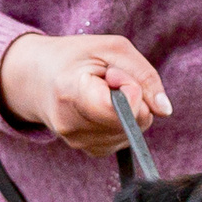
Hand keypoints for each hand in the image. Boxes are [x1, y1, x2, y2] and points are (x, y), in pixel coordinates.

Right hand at [0, 33, 171, 157]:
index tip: (114, 73)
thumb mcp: (111, 49)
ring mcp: (80, 143)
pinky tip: (101, 108)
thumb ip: (143, 76)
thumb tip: (164, 110)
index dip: (131, 89)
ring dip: (128, 109)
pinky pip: (125, 138)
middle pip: (134, 121)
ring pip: (133, 131)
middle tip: (108, 80)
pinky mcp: (90, 151)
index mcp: (71, 93)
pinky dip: (121, 121)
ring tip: (101, 92)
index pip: (121, 110)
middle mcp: (72, 126)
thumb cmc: (75, 58)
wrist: (37, 80)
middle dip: (133, 98)